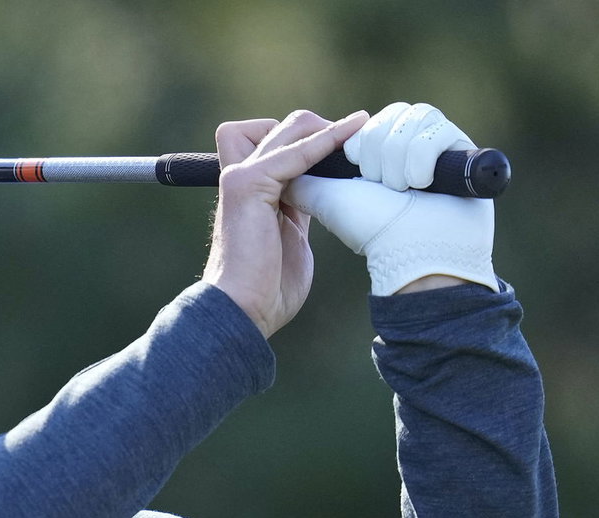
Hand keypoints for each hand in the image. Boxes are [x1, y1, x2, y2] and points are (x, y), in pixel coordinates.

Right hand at [202, 110, 368, 337]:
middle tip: (354, 147)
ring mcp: (241, 178)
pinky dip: (324, 142)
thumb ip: (300, 209)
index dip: (310, 142)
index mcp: (253, 191)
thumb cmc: (267, 288)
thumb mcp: (292, 237)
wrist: (244, 310)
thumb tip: (325, 192)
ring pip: (287, 127)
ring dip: (324, 130)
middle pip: (281, 127)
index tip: (349, 151)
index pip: (278, 144)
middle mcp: (242, 177)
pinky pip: (295, 152)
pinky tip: (350, 133)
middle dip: (319, 131)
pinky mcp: (247, 185)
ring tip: (357, 136)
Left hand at [285, 102, 498, 295]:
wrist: (413, 254)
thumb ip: (300, 173)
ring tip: (401, 188)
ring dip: (397, 155)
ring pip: (412, 116)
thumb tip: (280, 153)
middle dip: (374, 149)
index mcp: (377, 155)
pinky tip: (422, 183)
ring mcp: (438, 146)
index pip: (366, 120)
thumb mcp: (324, 199)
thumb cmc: (370, 229)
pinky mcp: (462, 149)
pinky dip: (423, 156)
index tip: (353, 171)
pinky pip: (437, 127)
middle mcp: (409, 146)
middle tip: (377, 183)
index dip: (353, 141)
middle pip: (389, 113)